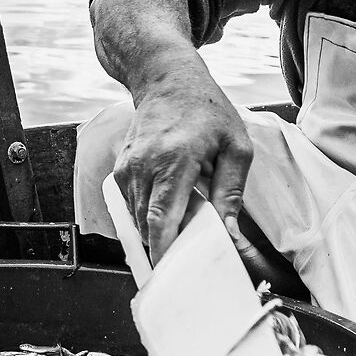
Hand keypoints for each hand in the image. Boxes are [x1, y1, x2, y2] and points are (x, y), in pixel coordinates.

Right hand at [113, 52, 253, 260]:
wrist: (167, 79)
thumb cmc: (207, 111)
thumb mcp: (236, 147)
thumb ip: (231, 193)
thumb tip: (229, 234)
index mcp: (175, 159)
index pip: (160, 218)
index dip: (164, 251)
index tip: (174, 276)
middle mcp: (143, 165)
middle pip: (146, 226)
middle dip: (167, 247)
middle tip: (192, 258)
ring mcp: (126, 168)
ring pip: (137, 220)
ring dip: (160, 230)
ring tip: (186, 221)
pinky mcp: (119, 170)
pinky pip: (132, 207)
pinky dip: (150, 215)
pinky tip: (170, 206)